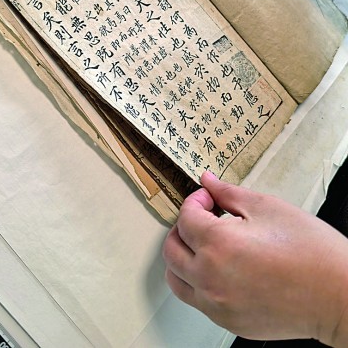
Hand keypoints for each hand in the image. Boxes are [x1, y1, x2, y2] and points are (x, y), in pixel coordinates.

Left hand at [163, 171, 347, 344]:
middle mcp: (210, 277)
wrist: (338, 295)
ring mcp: (216, 304)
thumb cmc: (310, 251)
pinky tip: (219, 269)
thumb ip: (228, 193)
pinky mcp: (227, 321)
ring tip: (204, 244)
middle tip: (203, 218)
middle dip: (182, 227)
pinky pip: (197, 300)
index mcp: (218, 244)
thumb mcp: (267, 207)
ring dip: (182, 257)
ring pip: (176, 279)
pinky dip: (198, 281)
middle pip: (171, 249)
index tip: (208, 198)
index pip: (185, 218)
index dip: (195, 201)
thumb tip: (207, 181)